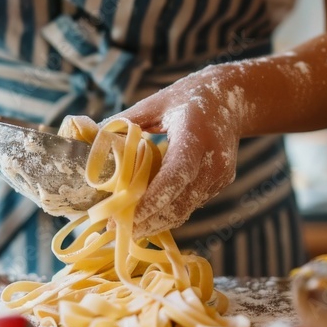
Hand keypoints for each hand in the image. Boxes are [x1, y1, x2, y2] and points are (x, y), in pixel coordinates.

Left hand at [109, 66, 247, 237]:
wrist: (235, 100)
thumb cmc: (190, 97)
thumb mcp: (157, 102)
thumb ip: (126, 121)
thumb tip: (91, 135)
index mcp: (197, 136)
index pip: (176, 175)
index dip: (152, 199)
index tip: (125, 215)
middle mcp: (214, 161)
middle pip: (180, 201)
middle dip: (148, 219)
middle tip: (116, 229)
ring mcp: (220, 176)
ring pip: (186, 209)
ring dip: (157, 221)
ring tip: (126, 229)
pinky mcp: (220, 184)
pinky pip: (191, 204)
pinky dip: (169, 212)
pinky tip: (147, 217)